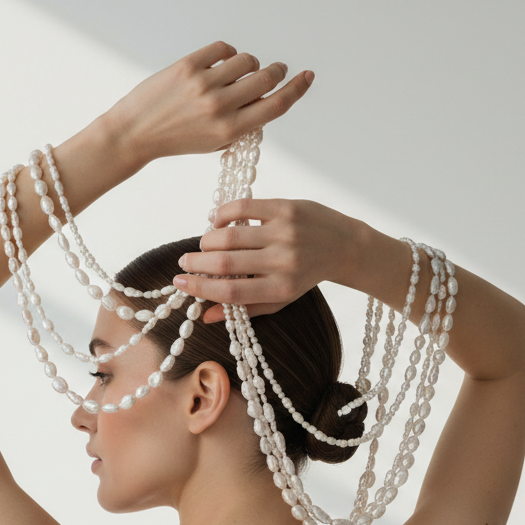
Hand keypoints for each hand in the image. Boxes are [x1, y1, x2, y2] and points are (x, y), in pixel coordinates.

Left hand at [101, 41, 313, 164]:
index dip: (297, 89)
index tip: (307, 77)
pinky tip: (220, 62)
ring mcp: (204, 85)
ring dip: (249, 64)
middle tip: (274, 71)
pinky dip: (227, 53)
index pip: (276, 106)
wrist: (134, 134)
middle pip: (266, 79)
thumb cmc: (174, 139)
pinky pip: (222, 49)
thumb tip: (266, 99)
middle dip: (275, 72)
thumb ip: (242, 124)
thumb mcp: (214, 143)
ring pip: (246, 60)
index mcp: (230, 130)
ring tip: (237, 72)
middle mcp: (220, 107)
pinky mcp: (187, 66)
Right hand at [173, 199, 362, 322]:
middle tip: (185, 262)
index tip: (180, 283)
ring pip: (230, 235)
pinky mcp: (285, 208)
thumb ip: (245, 309)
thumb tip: (206, 317)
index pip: (229, 291)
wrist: (345, 246)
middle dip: (196, 263)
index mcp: (280, 288)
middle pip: (225, 262)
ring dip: (207, 239)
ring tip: (204, 243)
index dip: (199, 288)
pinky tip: (217, 221)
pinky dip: (222, 214)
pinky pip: (242, 208)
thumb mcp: (280, 299)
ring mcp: (284, 232)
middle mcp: (282, 261)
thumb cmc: (306, 276)